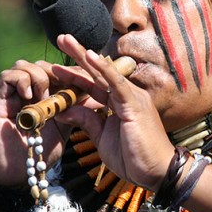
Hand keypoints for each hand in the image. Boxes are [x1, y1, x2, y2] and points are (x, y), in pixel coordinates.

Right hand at [0, 58, 88, 187]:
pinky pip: (9, 76)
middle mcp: (28, 91)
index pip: (59, 72)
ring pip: (26, 65)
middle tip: (66, 89)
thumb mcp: (64, 128)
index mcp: (45, 96)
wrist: (14, 173)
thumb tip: (98, 95)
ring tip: (44, 99)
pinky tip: (30, 98)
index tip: (86, 81)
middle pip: (44, 65)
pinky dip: (22, 81)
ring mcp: (12, 93)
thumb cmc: (38, 153)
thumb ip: (77, 110)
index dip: (72, 72)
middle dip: (58, 73)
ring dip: (40, 77)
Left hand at [52, 34, 174, 190]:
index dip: (74, 75)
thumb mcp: (102, 137)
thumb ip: (86, 121)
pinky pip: (116, 83)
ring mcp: (130, 97)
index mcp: (118, 103)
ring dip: (84, 56)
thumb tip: (63, 110)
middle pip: (96, 72)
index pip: (93, 85)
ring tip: (66, 41)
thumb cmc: (133, 157)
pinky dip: (103, 69)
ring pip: (103, 73)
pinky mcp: (134, 104)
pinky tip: (90, 56)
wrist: (156, 172)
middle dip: (77, 55)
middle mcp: (125, 95)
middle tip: (61, 38)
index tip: (55, 67)